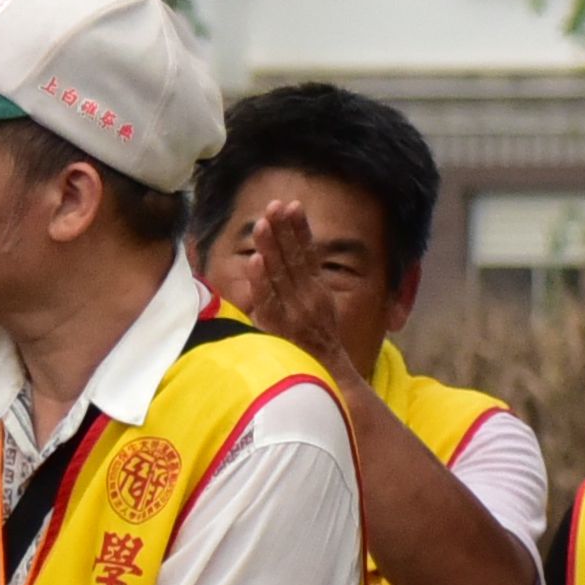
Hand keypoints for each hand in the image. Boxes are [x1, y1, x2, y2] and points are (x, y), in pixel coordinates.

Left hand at [201, 189, 379, 384]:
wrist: (328, 380)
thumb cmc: (317, 350)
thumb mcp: (317, 313)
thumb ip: (304, 290)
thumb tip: (285, 266)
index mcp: (318, 291)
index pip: (308, 253)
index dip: (300, 229)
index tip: (293, 205)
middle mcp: (309, 298)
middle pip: (295, 258)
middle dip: (284, 230)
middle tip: (275, 204)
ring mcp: (295, 312)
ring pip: (281, 274)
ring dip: (272, 247)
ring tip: (263, 223)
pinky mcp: (281, 328)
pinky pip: (269, 301)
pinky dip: (262, 281)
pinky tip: (257, 262)